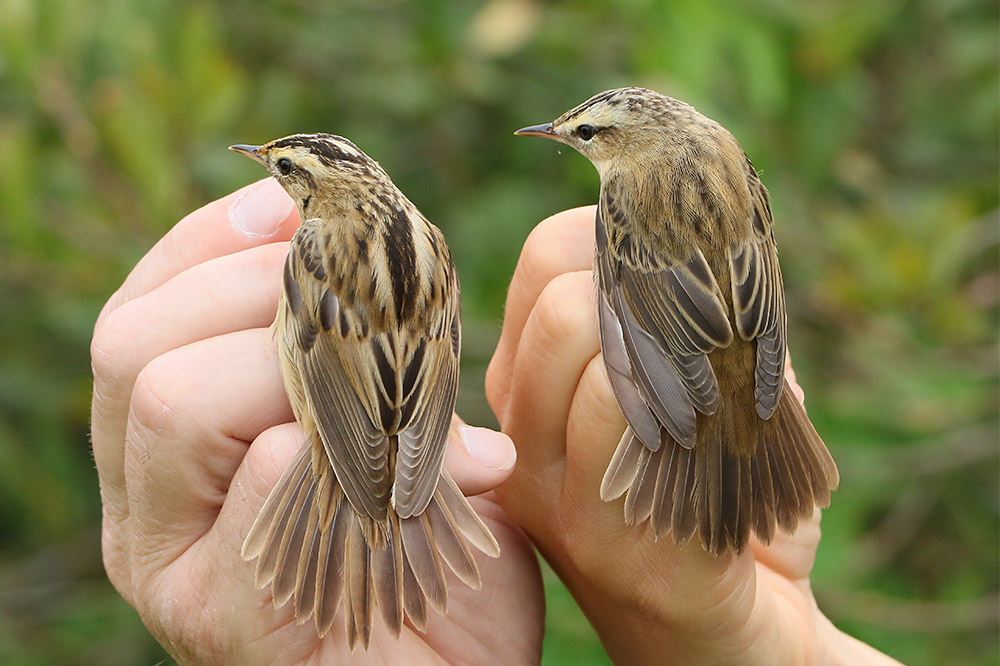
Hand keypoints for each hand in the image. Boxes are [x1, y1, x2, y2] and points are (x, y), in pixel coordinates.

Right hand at [91, 179, 542, 664]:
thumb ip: (357, 352)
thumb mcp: (395, 429)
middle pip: (136, 345)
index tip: (285, 209)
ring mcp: (173, 565)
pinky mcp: (221, 620)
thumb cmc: (428, 557)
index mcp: (174, 452)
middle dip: (253, 295)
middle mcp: (151, 504)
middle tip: (352, 309)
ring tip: (380, 406)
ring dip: (293, 367)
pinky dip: (322, 454)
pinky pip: (251, 490)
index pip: (143, 314)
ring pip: (172, 398)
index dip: (209, 248)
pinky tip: (388, 480)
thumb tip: (342, 240)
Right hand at [486, 206, 901, 664]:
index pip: (549, 256)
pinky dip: (722, 406)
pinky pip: (635, 418)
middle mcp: (520, 435)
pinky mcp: (607, 544)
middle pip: (566, 296)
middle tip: (720, 337)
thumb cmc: (713, 498)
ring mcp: (553, 493)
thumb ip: (668, 315)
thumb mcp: (676, 391)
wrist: (733, 636)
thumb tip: (700, 220)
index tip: (691, 267)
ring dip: (701, 355)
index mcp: (531, 387)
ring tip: (737, 401)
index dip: (633, 235)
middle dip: (669, 298)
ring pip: (593, 343)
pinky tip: (746, 443)